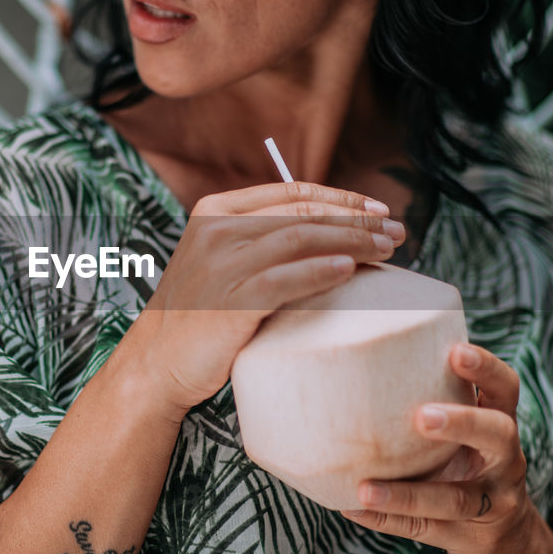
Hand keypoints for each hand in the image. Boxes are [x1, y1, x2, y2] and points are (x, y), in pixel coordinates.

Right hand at [125, 182, 405, 416]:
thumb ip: (263, 242)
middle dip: (356, 218)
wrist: (156, 362)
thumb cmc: (201, 315)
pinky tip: (349, 271)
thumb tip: (337, 235)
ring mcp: (221, 264)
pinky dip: (319, 271)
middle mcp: (217, 230)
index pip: (291, 191)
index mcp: (216, 211)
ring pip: (299, 238)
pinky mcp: (228, 300)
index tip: (379, 208)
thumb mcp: (223, 263)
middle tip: (396, 231)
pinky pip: (283, 279)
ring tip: (386, 250)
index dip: (341, 197)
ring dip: (351, 241)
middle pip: (301, 211)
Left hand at [340, 342, 550, 553]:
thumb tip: (362, 369)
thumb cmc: (469, 473)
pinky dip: (386, 520)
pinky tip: (351, 509)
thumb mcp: (468, 441)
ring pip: (453, 500)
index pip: (505, 390)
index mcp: (501, 428)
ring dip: (406, 494)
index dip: (486, 369)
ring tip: (364, 488)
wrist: (506, 545)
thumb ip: (436, 408)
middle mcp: (505, 463)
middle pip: (498, 436)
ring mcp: (492, 504)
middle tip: (422, 416)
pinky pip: (424, 530)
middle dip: (462, 423)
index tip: (456, 351)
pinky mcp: (470, 540)